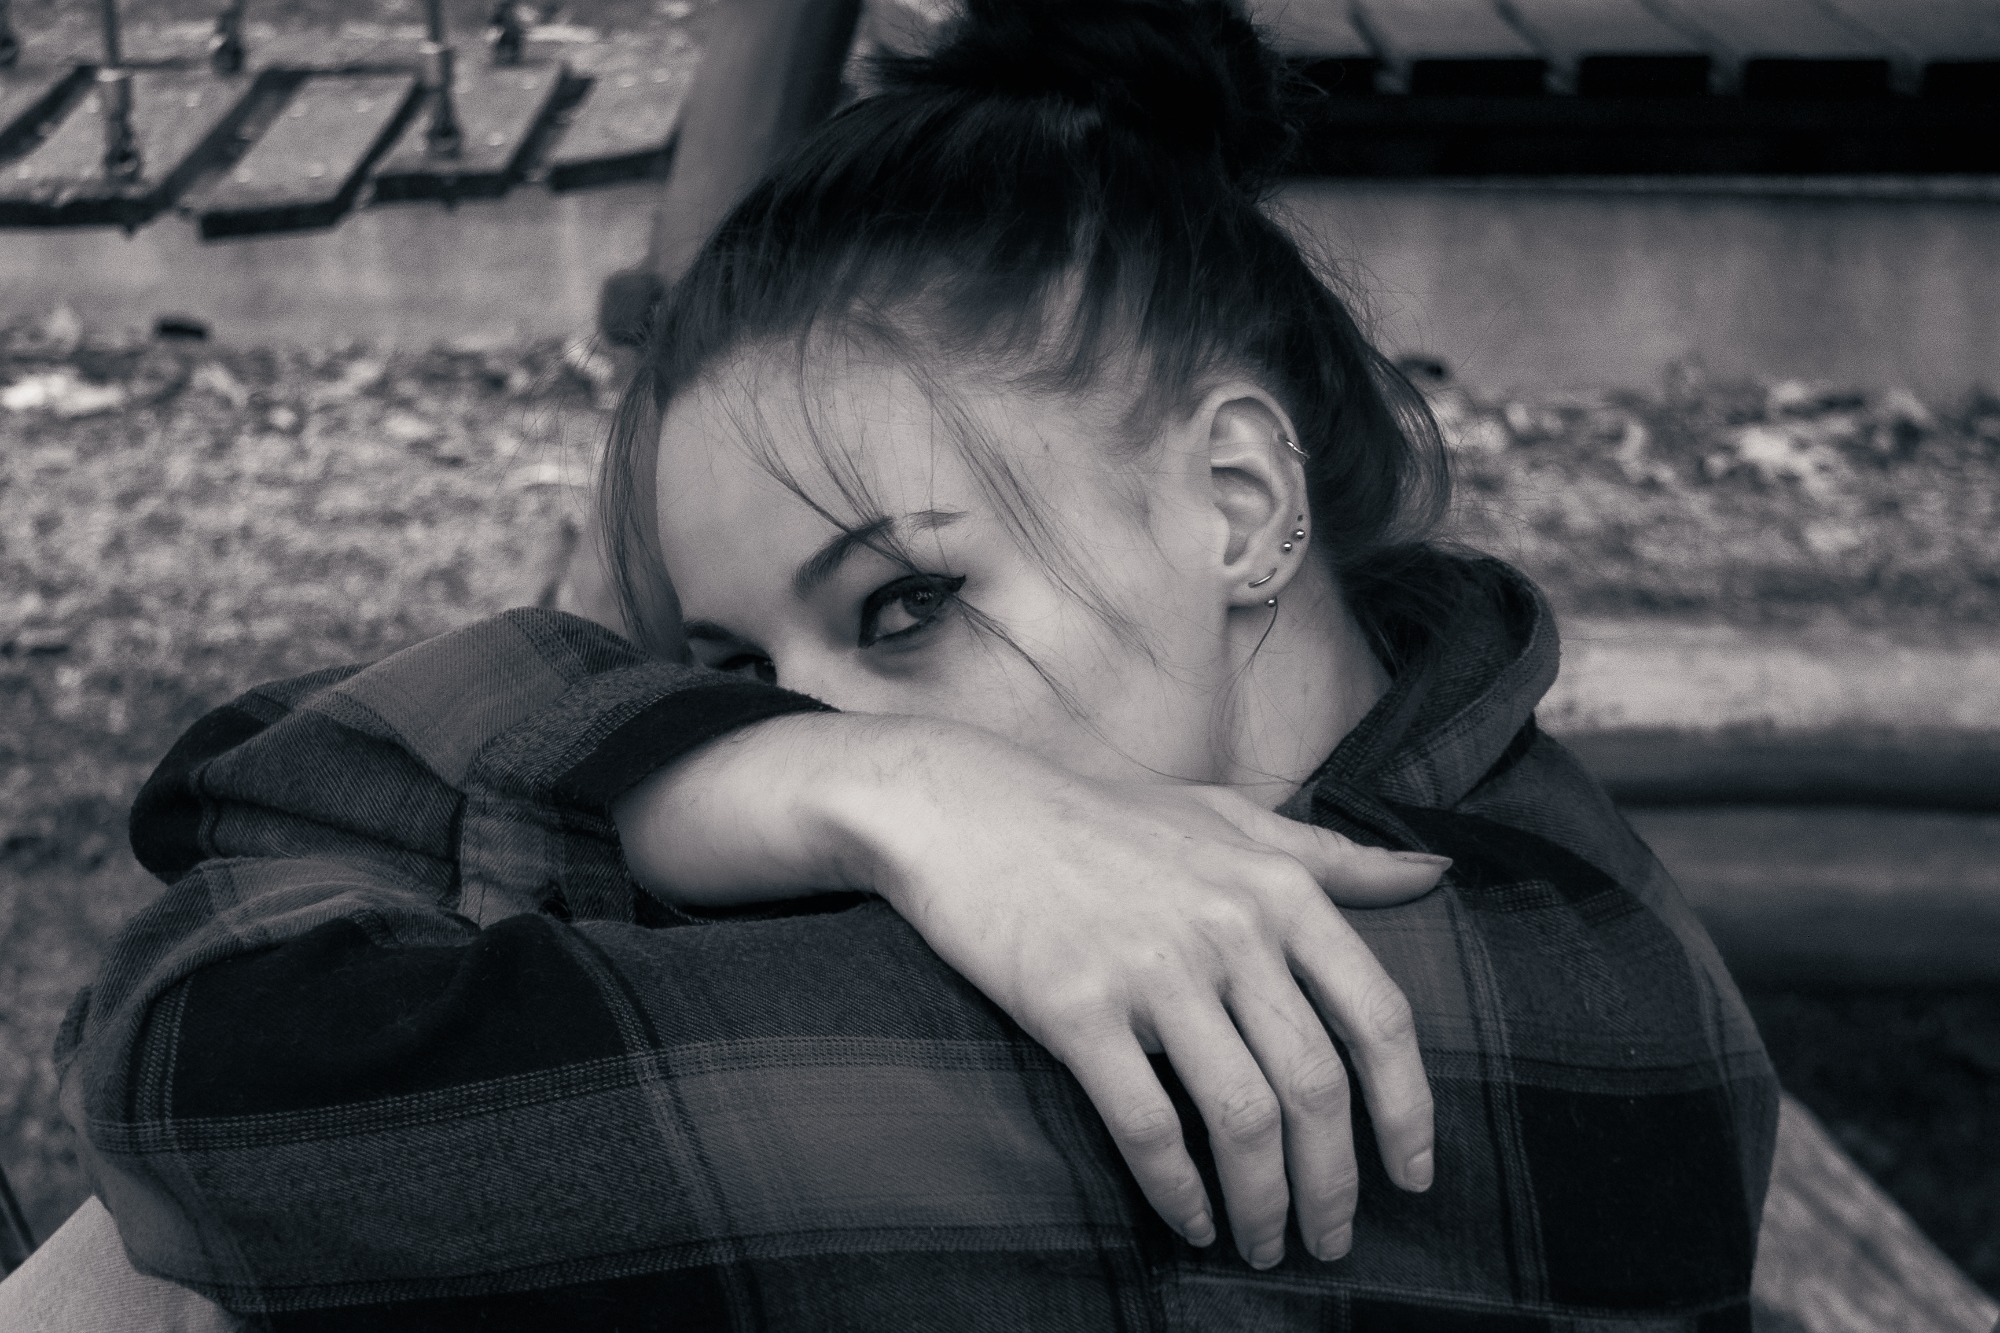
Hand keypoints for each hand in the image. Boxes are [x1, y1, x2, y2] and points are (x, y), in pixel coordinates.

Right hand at [818, 721, 1442, 1267]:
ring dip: (1265, 1202)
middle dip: (1335, 1184)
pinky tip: (1191, 1223)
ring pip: (1241, 1118)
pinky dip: (1177, 1191)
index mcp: (1278, 888)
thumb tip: (1435, 873)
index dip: (1409, 1111)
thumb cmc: (1104, 816)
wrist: (968, 808)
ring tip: (1265, 1245)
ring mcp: (1152, 969)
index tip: (1414, 1174)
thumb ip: (1334, 855)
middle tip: (1333, 1239)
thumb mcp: (1231, 816)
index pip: (1378, 1019)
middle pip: (1315, 1086)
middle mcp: (1228, 929)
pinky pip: (1146, 1124)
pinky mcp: (1076, 1007)